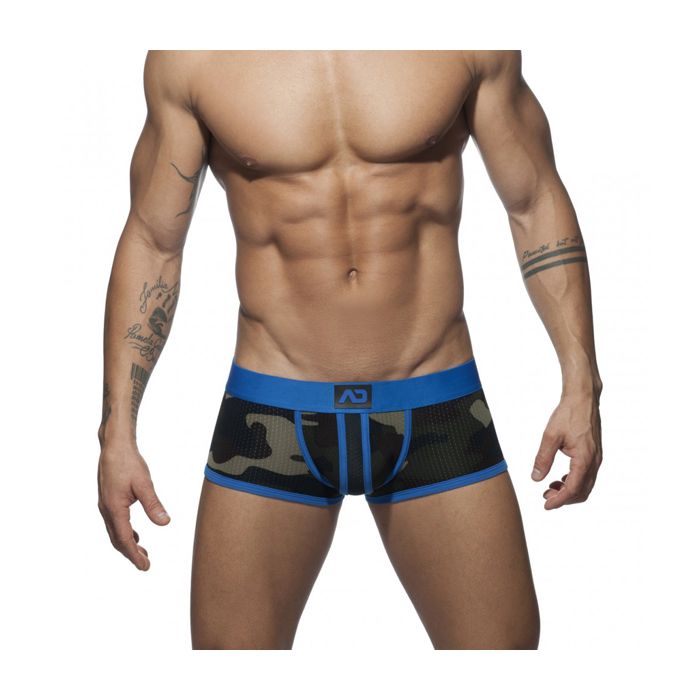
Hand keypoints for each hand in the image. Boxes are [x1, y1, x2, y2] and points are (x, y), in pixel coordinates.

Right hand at [97, 443, 170, 569]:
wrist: (114, 446)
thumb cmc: (128, 462)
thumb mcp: (144, 484)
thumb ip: (153, 504)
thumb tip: (165, 523)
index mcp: (114, 508)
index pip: (124, 539)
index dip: (134, 554)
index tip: (145, 566)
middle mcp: (106, 510)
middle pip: (117, 539)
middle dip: (131, 553)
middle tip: (146, 564)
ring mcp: (105, 505)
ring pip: (115, 531)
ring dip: (128, 543)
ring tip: (142, 551)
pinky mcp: (108, 499)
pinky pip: (115, 522)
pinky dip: (125, 532)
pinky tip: (136, 534)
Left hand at [531, 391, 602, 508]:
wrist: (583, 399)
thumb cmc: (568, 414)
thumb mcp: (550, 437)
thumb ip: (543, 458)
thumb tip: (536, 478)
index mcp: (584, 459)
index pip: (572, 489)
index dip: (559, 501)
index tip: (546, 505)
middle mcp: (594, 461)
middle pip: (582, 491)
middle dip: (564, 498)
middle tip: (545, 498)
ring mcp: (597, 458)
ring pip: (586, 484)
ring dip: (569, 491)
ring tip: (550, 489)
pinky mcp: (595, 453)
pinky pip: (587, 475)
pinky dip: (574, 481)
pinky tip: (560, 478)